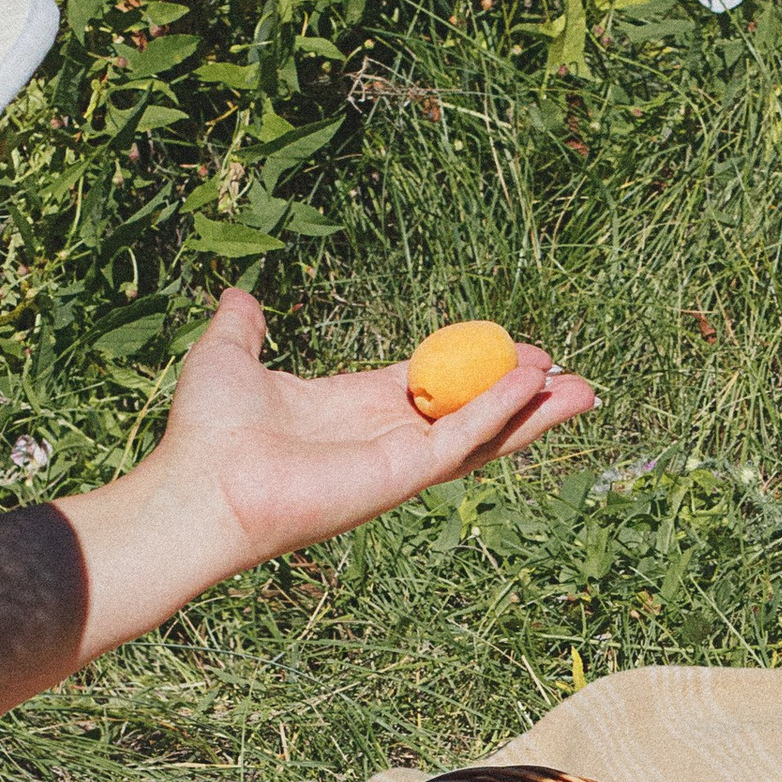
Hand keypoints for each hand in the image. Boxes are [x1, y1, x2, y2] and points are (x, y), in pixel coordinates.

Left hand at [122, 287, 596, 589]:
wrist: (199, 485)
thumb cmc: (207, 433)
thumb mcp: (228, 355)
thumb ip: (243, 326)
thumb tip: (240, 296)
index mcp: (354, 409)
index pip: (430, 386)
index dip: (473, 367)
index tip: (513, 351)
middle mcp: (384, 438)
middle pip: (472, 414)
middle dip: (522, 396)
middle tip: (566, 374)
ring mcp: (397, 461)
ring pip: (484, 434)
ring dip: (534, 412)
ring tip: (583, 389)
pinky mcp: (402, 475)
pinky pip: (463, 439)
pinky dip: (500, 412)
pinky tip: (533, 384)